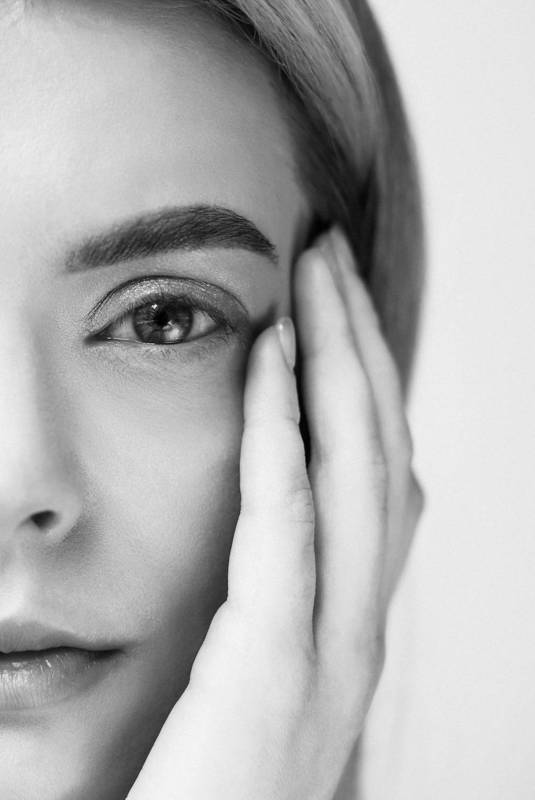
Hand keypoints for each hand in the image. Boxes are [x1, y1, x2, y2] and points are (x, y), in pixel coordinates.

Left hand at [127, 227, 423, 799]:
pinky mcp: (272, 671)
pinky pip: (289, 519)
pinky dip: (285, 427)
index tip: (336, 310)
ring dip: (341, 364)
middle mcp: (360, 632)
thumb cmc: (210, 787)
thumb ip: (278, 601)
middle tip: (335, 260)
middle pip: (382, 455)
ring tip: (317, 281)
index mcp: (351, 630)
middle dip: (363, 347)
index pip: (380, 481)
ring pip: (360, 473)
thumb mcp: (256, 681)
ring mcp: (331, 654)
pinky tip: (272, 357)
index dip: (368, 385)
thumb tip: (279, 515)